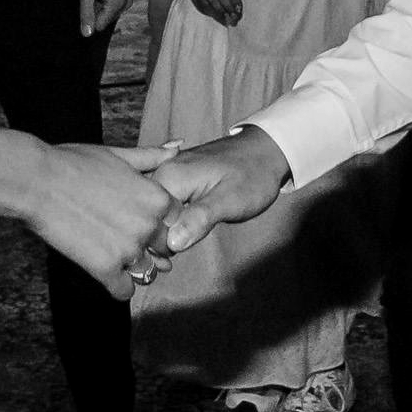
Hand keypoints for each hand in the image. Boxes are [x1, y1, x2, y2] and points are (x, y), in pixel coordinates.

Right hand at [0, 128, 175, 292]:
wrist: (37, 181)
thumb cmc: (74, 162)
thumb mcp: (119, 154)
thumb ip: (152, 156)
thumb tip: (178, 146)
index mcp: (157, 198)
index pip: (179, 222)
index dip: (163, 224)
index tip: (146, 222)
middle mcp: (149, 226)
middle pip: (165, 249)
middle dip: (152, 248)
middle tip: (127, 241)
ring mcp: (128, 249)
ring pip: (148, 272)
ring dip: (136, 269)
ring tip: (116, 258)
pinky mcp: (105, 268)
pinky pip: (123, 290)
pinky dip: (118, 286)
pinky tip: (106, 274)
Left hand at [77, 0, 125, 36]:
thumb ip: (86, 15)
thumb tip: (87, 34)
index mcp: (118, 4)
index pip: (99, 24)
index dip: (89, 14)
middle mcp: (125, 2)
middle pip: (103, 17)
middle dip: (94, 7)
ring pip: (105, 9)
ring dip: (96, 1)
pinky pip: (109, 1)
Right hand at [149, 127, 291, 257]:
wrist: (267, 150)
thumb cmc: (253, 174)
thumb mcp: (230, 200)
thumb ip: (200, 219)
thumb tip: (172, 242)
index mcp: (170, 176)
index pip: (146, 219)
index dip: (155, 244)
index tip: (168, 261)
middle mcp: (162, 172)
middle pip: (145, 216)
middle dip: (153, 241)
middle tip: (170, 261)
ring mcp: (167, 175)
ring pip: (151, 213)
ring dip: (159, 234)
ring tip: (174, 250)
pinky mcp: (175, 180)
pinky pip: (161, 206)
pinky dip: (166, 223)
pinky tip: (178, 234)